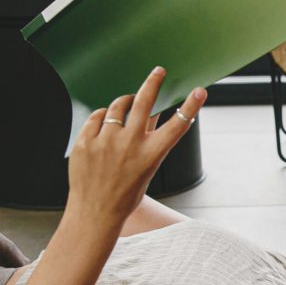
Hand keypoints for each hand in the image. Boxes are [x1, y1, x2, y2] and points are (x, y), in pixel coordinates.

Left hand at [66, 67, 205, 229]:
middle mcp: (130, 145)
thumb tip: (149, 113)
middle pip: (143, 102)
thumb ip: (148, 141)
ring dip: (123, 103)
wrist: (95, 213)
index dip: (191, 106)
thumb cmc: (125, 194)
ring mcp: (105, 142)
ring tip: (125, 107)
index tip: (200, 91)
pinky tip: (105, 126)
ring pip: (117, 106)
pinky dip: (102, 118)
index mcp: (151, 154)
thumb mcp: (146, 169)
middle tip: (158, 71)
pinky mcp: (86, 142)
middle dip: (153, 82)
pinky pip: (96, 117)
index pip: (177, 125)